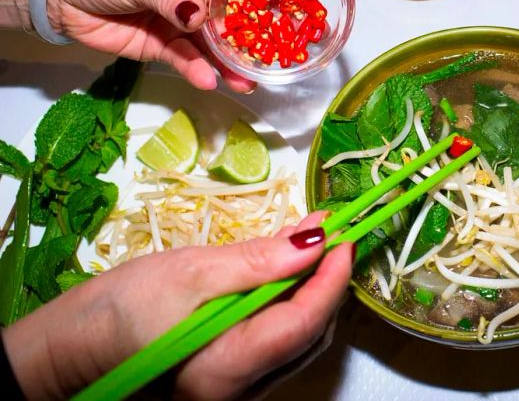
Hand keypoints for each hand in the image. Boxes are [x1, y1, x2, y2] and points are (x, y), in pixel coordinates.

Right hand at [2, 211, 352, 398]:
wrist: (73, 348)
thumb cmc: (119, 312)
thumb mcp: (191, 273)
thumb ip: (257, 261)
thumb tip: (314, 240)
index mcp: (228, 369)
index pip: (305, 320)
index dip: (332, 276)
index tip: (345, 234)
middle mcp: (241, 391)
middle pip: (308, 334)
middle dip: (327, 281)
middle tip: (331, 233)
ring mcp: (236, 390)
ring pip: (296, 340)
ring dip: (310, 290)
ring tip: (311, 244)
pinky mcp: (228, 377)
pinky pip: (275, 342)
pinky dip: (287, 305)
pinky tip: (284, 271)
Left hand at [47, 0, 253, 92]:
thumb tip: (199, 19)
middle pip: (239, 9)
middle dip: (264, 28)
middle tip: (288, 46)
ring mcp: (185, 20)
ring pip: (218, 43)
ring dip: (233, 62)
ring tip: (249, 80)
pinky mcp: (168, 46)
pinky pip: (190, 60)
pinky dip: (199, 71)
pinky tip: (210, 80)